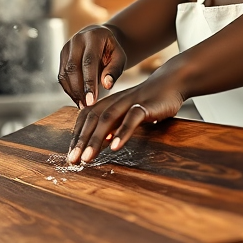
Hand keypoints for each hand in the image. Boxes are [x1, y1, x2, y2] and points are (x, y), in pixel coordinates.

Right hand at [58, 25, 126, 108]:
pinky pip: (61, 76)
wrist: (101, 38)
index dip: (89, 82)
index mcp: (93, 37)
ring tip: (83, 105)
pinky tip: (77, 99)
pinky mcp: (62, 57)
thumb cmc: (112, 50)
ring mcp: (66, 48)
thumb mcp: (119, 57)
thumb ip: (115, 70)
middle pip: (73, 67)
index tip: (92, 100)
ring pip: (65, 73)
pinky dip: (69, 89)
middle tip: (86, 106)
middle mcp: (76, 40)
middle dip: (79, 89)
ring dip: (73, 91)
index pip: (88, 61)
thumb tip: (107, 85)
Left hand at [66, 72, 183, 163]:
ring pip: (108, 119)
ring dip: (96, 139)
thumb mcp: (129, 112)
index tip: (71, 154)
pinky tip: (115, 147)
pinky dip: (122, 132)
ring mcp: (130, 102)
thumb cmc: (149, 100)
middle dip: (81, 140)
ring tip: (88, 158)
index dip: (77, 135)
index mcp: (109, 102)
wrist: (172, 82)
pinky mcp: (146, 105)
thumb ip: (115, 125)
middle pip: (93, 119)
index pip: (86, 118)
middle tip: (73, 160)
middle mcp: (115, 101)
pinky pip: (132, 118)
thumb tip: (102, 142)